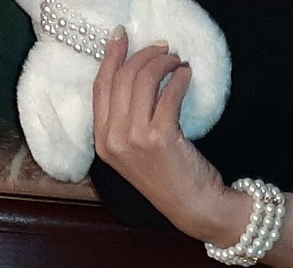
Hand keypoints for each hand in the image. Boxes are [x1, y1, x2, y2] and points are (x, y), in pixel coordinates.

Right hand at [92, 30, 247, 244]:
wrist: (192, 205)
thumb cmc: (168, 177)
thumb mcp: (135, 151)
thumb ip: (126, 120)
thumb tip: (135, 75)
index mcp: (102, 142)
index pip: (100, 88)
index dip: (110, 57)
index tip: (122, 36)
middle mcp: (114, 139)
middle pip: (122, 79)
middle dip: (143, 55)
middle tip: (163, 48)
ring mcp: (135, 138)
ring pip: (143, 80)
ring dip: (163, 62)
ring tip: (176, 61)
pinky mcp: (160, 136)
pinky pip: (168, 93)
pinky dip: (179, 78)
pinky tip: (186, 75)